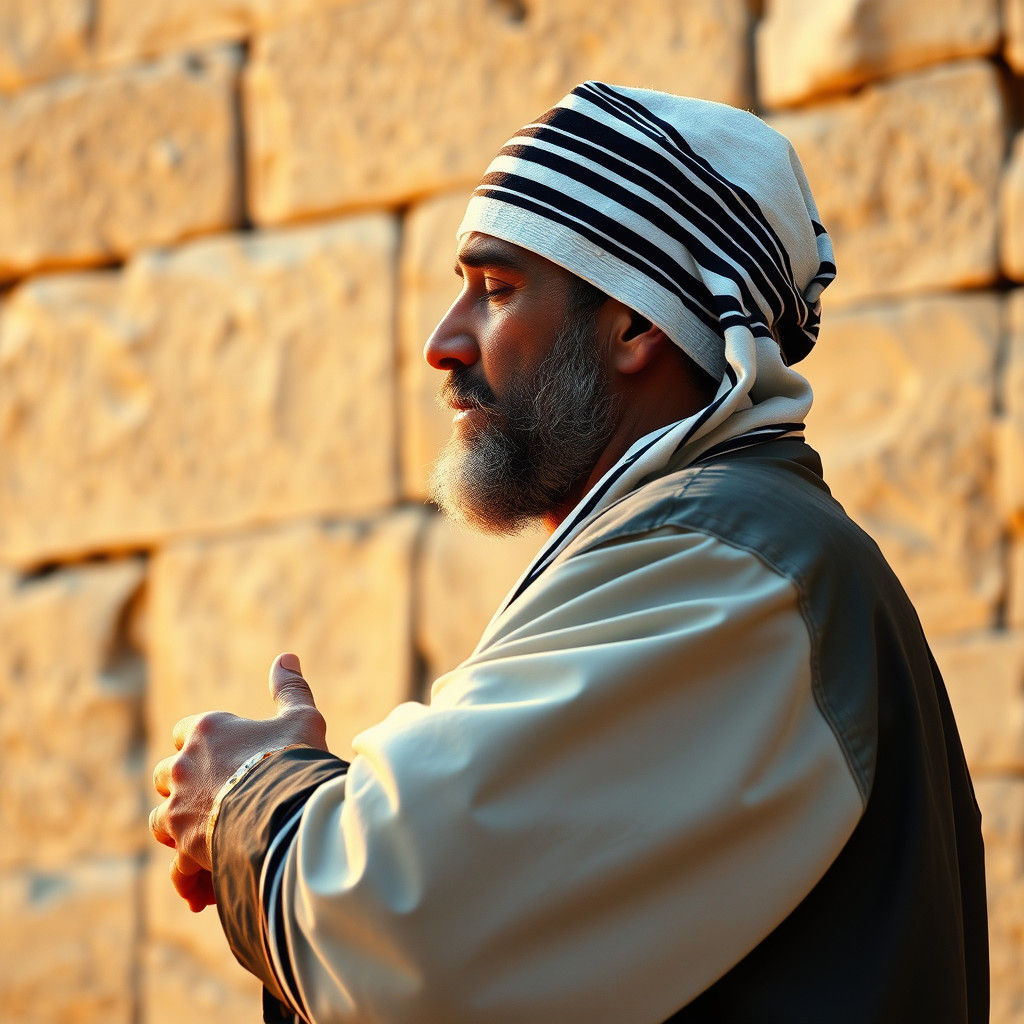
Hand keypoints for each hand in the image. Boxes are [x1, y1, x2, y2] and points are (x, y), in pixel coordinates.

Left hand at [148, 652, 327, 909]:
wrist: (288, 811)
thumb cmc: (297, 760)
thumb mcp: (302, 719)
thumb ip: (290, 689)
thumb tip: (287, 657)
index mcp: (207, 730)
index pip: (186, 731)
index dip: (201, 743)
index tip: (222, 757)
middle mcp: (184, 766)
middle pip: (168, 773)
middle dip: (186, 787)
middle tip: (218, 801)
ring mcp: (178, 806)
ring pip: (161, 818)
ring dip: (180, 829)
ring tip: (209, 843)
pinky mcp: (182, 844)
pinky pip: (176, 863)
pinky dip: (189, 876)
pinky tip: (207, 889)